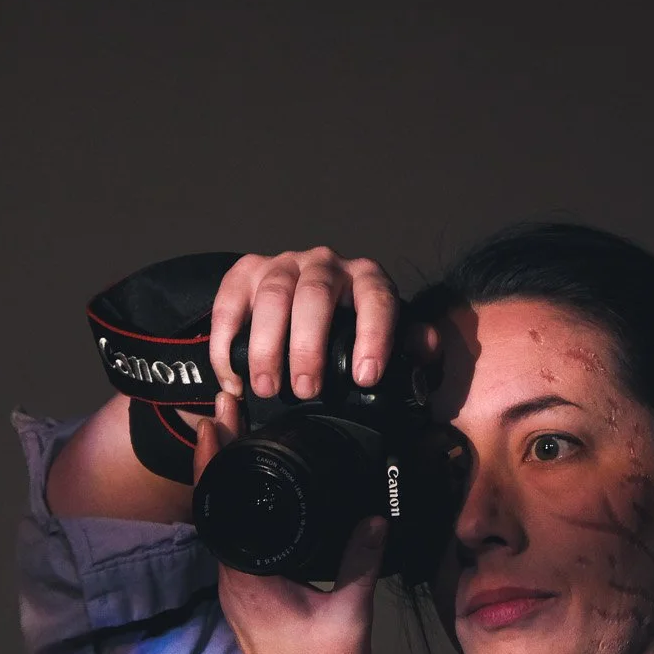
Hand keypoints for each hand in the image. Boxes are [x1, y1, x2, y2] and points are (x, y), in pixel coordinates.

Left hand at [193, 395, 384, 653]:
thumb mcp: (350, 611)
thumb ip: (361, 559)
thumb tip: (374, 517)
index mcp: (244, 575)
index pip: (218, 501)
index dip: (215, 455)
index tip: (217, 416)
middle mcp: (232, 578)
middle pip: (217, 503)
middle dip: (221, 455)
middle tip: (227, 409)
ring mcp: (239, 589)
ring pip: (226, 521)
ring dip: (232, 480)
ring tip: (239, 437)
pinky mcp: (252, 598)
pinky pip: (243, 540)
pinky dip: (248, 508)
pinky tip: (265, 492)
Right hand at [208, 247, 399, 400]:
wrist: (303, 308)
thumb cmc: (350, 331)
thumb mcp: (385, 338)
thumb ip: (410, 344)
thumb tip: (427, 349)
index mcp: (367, 280)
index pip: (377, 300)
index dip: (373, 336)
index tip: (365, 377)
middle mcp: (326, 263)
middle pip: (316, 295)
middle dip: (308, 345)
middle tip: (305, 389)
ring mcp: (283, 264)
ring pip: (273, 295)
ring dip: (266, 345)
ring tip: (266, 388)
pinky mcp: (246, 273)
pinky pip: (230, 299)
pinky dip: (226, 340)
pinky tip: (231, 377)